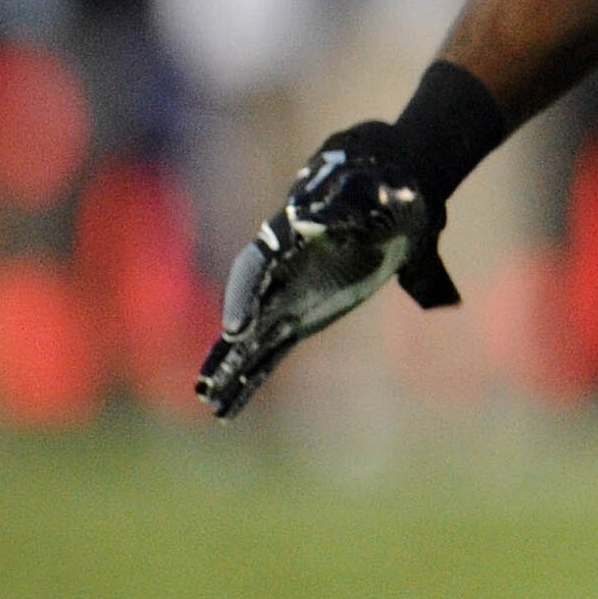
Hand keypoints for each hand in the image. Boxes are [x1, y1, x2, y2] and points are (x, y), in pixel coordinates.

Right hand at [195, 124, 457, 419]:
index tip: (237, 328)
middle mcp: (280, 270)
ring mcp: (286, 296)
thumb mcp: (370, 199)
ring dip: (232, 368)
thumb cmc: (380, 193)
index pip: (255, 265)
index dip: (242, 294)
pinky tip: (230, 405)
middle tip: (208, 383)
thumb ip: (341, 213)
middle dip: (227, 346)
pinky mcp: (299, 318)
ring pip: (252, 337)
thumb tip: (310, 223)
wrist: (390, 197)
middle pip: (244, 308)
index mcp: (290, 236)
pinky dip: (251, 375)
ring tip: (210, 401)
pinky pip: (270, 350)